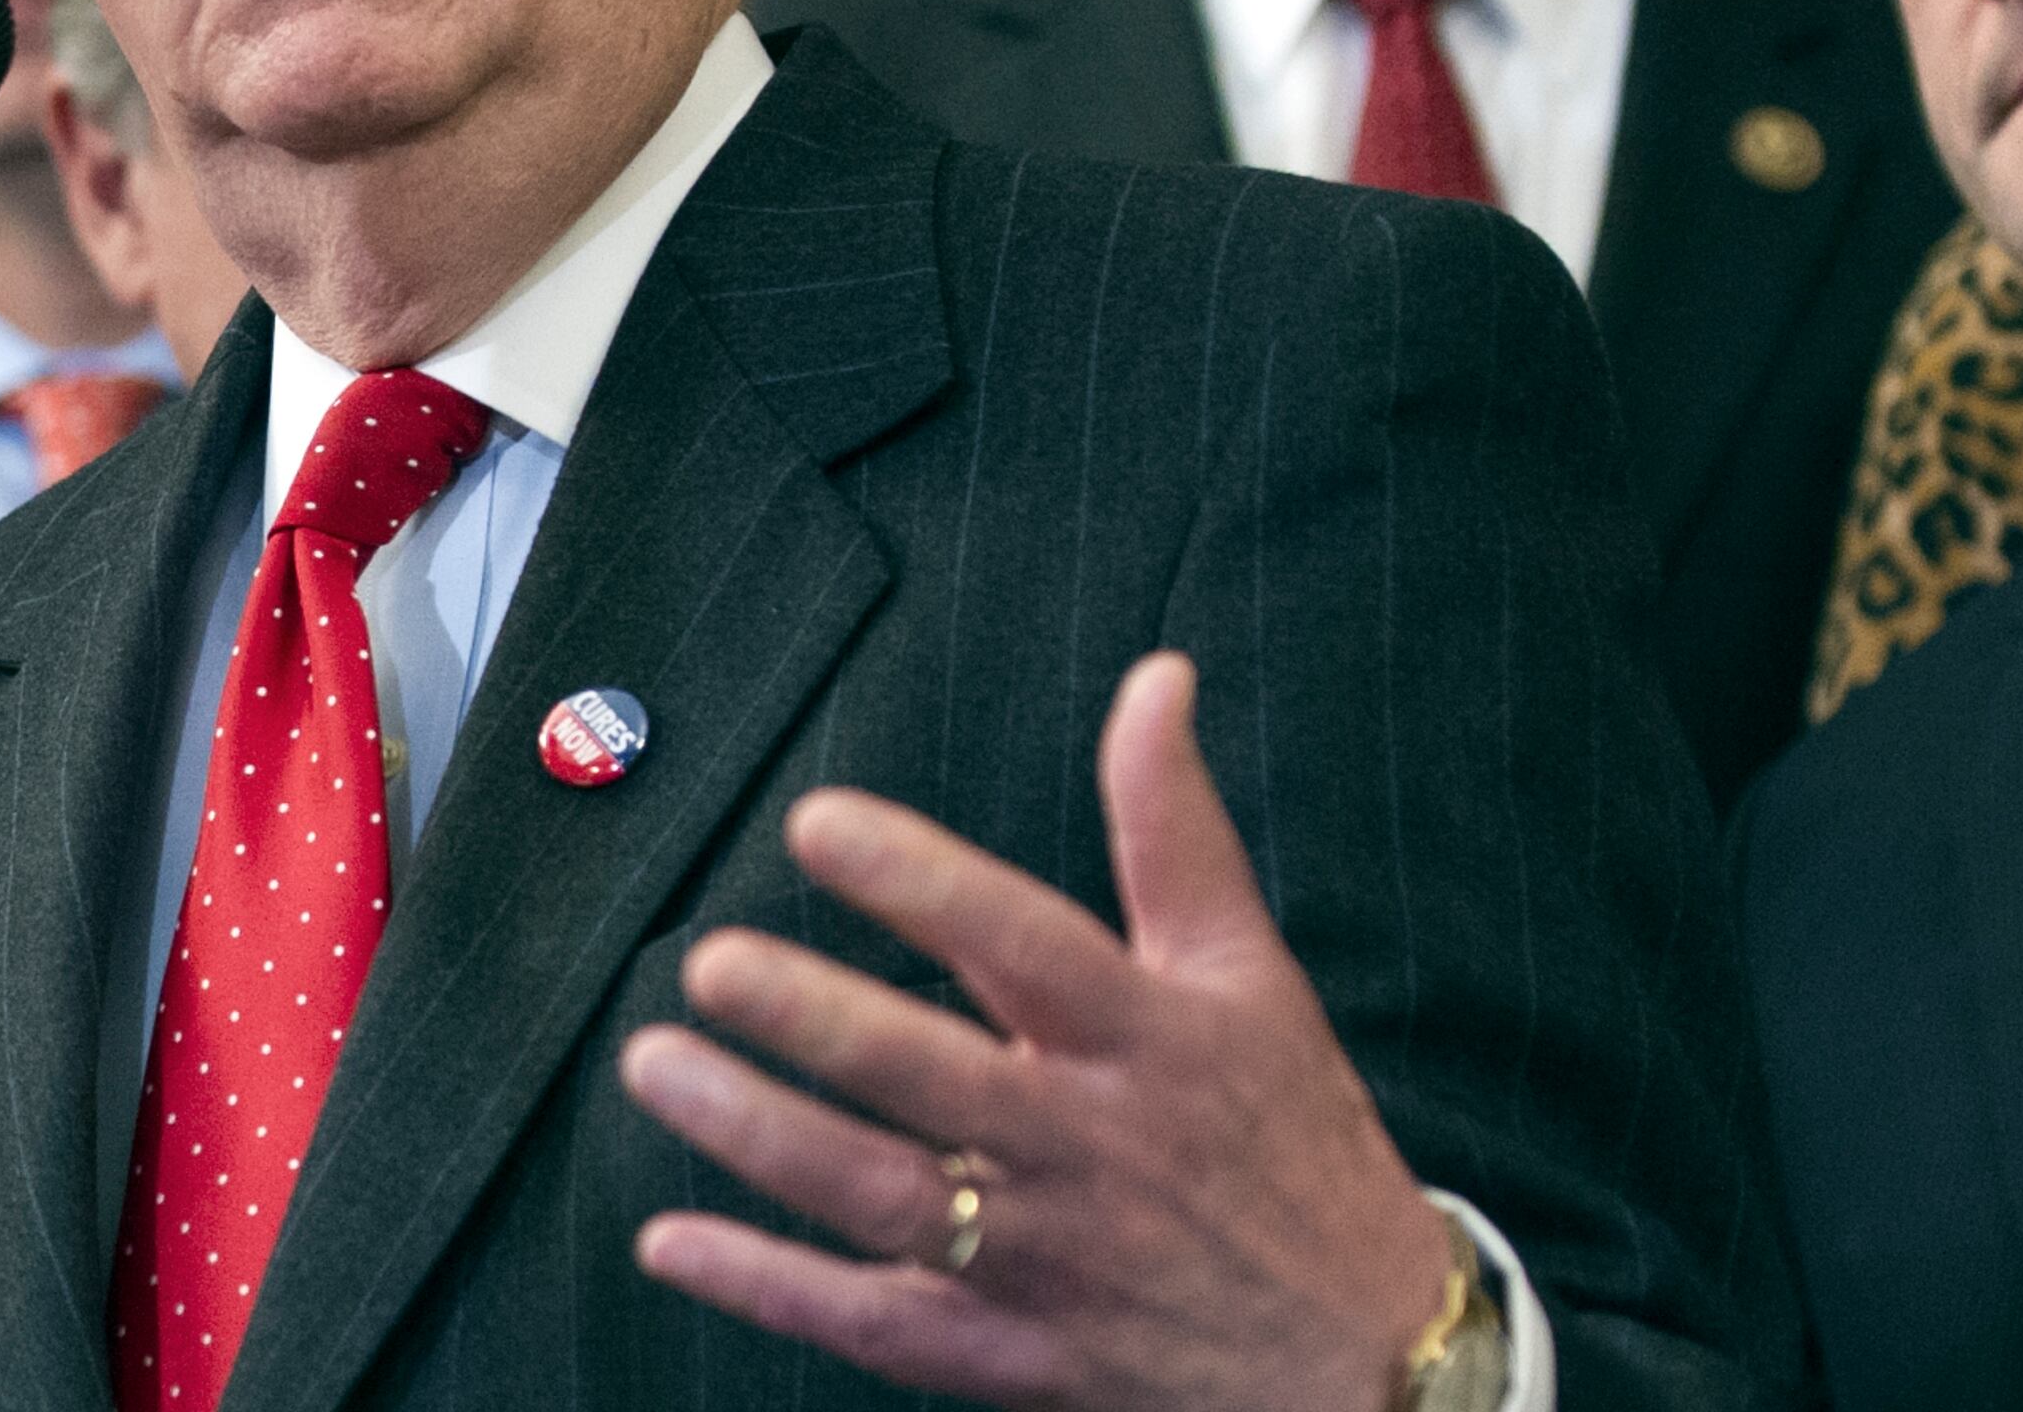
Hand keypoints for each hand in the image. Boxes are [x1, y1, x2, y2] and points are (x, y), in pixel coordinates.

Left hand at [621, 652, 1462, 1410]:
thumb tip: (1155, 678)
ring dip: (760, 1136)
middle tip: (710, 965)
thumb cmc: (1293, 1139)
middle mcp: (1089, 1147)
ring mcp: (1046, 1261)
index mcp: (1147, 1039)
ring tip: (659, 1069)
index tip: (818, 824)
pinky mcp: (1012, 1356)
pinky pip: (872, 1323)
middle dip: (814, 1020)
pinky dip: (768, 1287)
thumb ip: (1176, 826)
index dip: (920, 881)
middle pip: (932, 1076)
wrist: (1363, 1352)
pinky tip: (674, 1239)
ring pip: (882, 1196)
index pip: (1023, 941)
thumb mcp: (1250, 974)